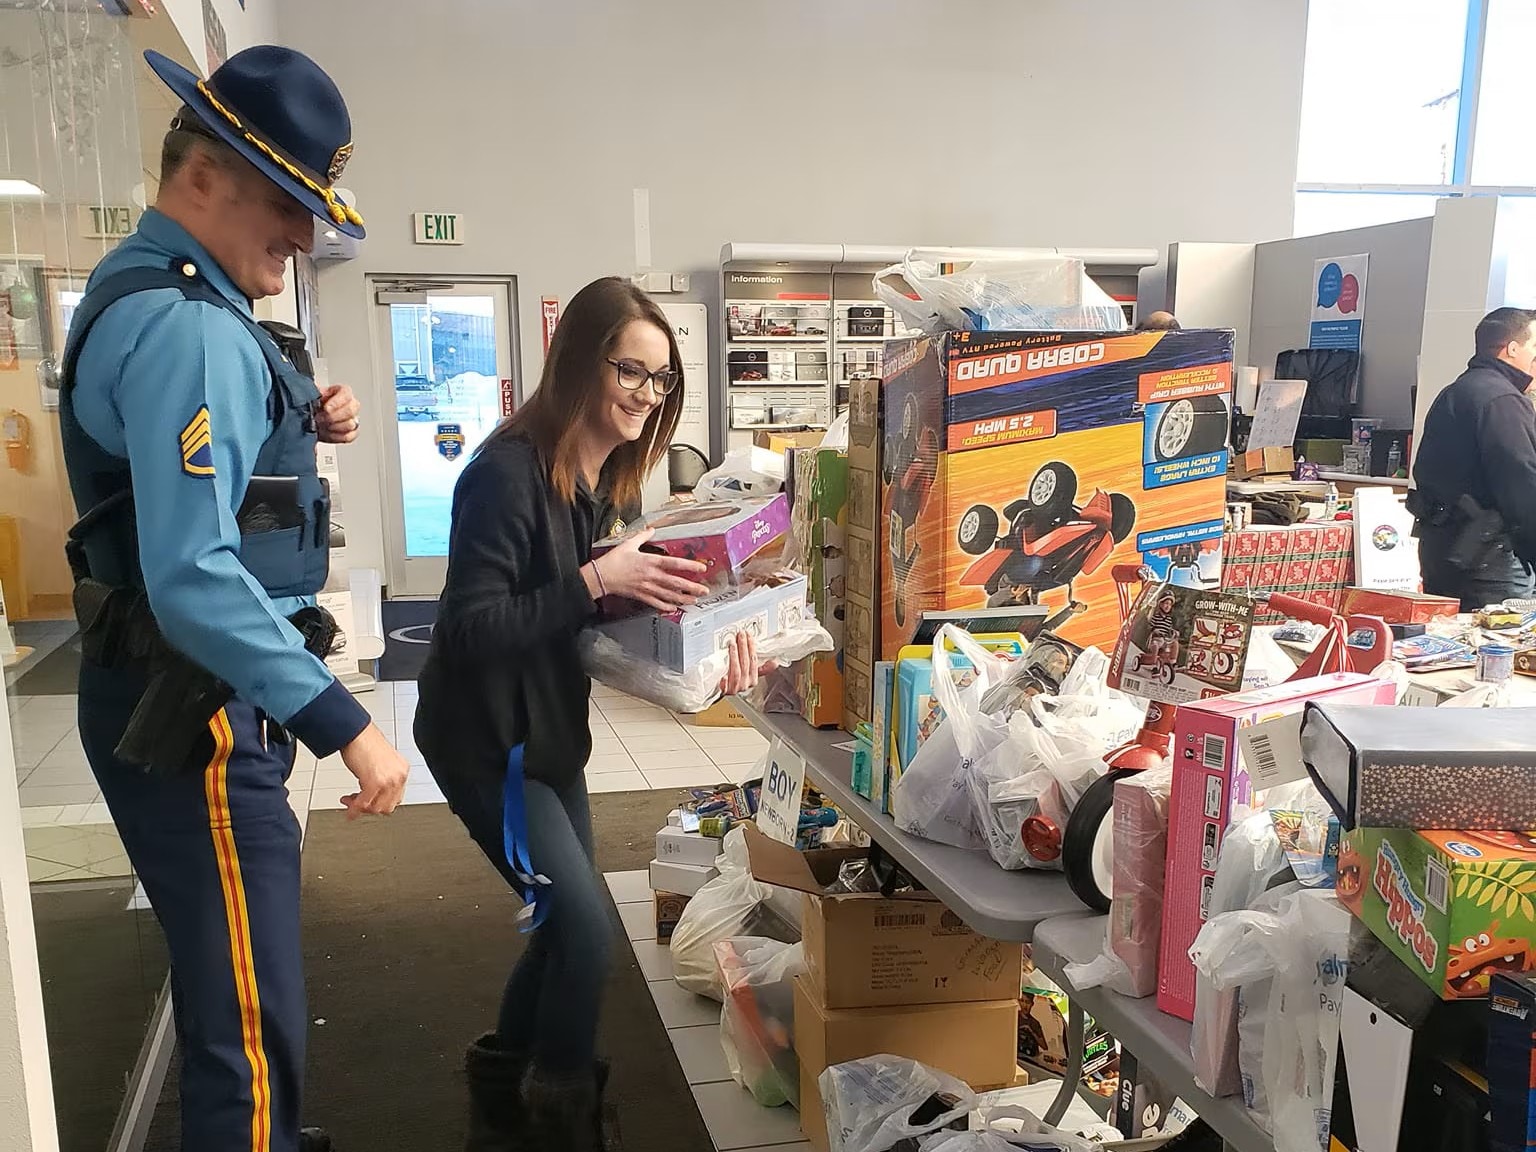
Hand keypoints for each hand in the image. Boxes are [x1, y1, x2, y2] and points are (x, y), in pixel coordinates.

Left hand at [316, 384, 361, 443]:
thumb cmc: (311, 406)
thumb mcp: (310, 396)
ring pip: (350, 424)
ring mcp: (353, 419)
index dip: (337, 401)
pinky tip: (327, 433)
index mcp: (341, 392)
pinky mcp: (352, 433)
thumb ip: (314, 394)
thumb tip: (312, 397)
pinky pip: (348, 436)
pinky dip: (336, 436)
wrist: (308, 420)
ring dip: (333, 427)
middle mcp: (350, 405)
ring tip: (321, 425)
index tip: (326, 408)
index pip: (346, 393)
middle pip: (351, 410)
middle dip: (333, 417)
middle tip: (319, 418)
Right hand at [337, 723, 408, 818]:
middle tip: (357, 803)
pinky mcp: (374, 782)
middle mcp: (398, 776)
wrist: (356, 732)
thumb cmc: (365, 742)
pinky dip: (354, 810)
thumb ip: (384, 777)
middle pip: (387, 806)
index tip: (369, 802)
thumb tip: (376, 794)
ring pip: (377, 808)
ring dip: (361, 808)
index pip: (396, 798)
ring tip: (350, 801)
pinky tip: (349, 810)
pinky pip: (364, 804)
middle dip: (370, 808)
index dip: (380, 803)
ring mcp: (388, 780)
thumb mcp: (382, 763)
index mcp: (402, 770)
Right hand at [586, 528, 710, 612]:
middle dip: (692, 587)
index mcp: (650, 561)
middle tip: (704, 590)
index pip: (675, 564)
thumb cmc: (613, 561)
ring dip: (683, 599)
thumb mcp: (629, 544)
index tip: (701, 568)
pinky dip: (666, 607)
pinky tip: (674, 608)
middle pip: (676, 583)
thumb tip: (651, 529)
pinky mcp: (641, 596)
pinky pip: (656, 603)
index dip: (690, 566)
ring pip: (669, 595)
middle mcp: (651, 576)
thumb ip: (643, 536)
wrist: (600, 576)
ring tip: (694, 601)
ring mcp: (647, 588)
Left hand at [719, 631, 770, 696]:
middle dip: (743, 647)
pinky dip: (724, 682)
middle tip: (740, 635)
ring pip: (736, 672)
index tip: (748, 635)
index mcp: (753, 679)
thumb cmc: (736, 683)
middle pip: (745, 663)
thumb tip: (775, 663)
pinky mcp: (724, 692)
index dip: (751, 647)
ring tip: (732, 644)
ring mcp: (734, 688)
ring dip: (734, 656)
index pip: (753, 660)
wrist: (723, 695)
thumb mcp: (750, 675)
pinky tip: (723, 676)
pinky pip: (725, 688)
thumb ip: (762, 669)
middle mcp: (745, 684)